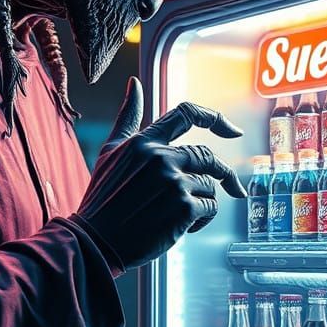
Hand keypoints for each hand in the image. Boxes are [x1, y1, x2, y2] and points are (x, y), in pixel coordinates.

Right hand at [73, 77, 245, 269]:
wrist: (94, 241)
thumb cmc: (102, 199)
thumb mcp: (110, 152)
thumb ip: (128, 117)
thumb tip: (135, 84)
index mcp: (145, 141)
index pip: (187, 114)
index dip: (215, 118)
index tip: (232, 130)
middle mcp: (161, 157)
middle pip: (208, 156)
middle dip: (220, 173)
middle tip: (231, 188)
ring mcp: (174, 182)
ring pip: (210, 185)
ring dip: (202, 201)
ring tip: (180, 215)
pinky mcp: (183, 208)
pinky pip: (210, 208)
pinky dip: (203, 219)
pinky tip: (182, 226)